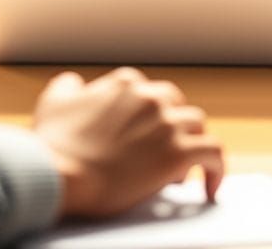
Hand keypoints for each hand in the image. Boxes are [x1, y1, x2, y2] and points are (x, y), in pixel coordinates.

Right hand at [33, 67, 224, 217]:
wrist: (60, 175)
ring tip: (178, 172)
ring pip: (197, 126)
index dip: (147, 115)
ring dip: (190, 145)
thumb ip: (69, 87)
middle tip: (161, 150)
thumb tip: (76, 83)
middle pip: (177, 105)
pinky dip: (218, 169)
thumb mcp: (54, 102)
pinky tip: (211, 187)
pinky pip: (215, 154)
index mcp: (126, 84)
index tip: (142, 132)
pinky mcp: (178, 154)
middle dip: (172, 126)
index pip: (149, 92)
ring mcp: (167, 125)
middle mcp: (151, 98)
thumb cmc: (54, 144)